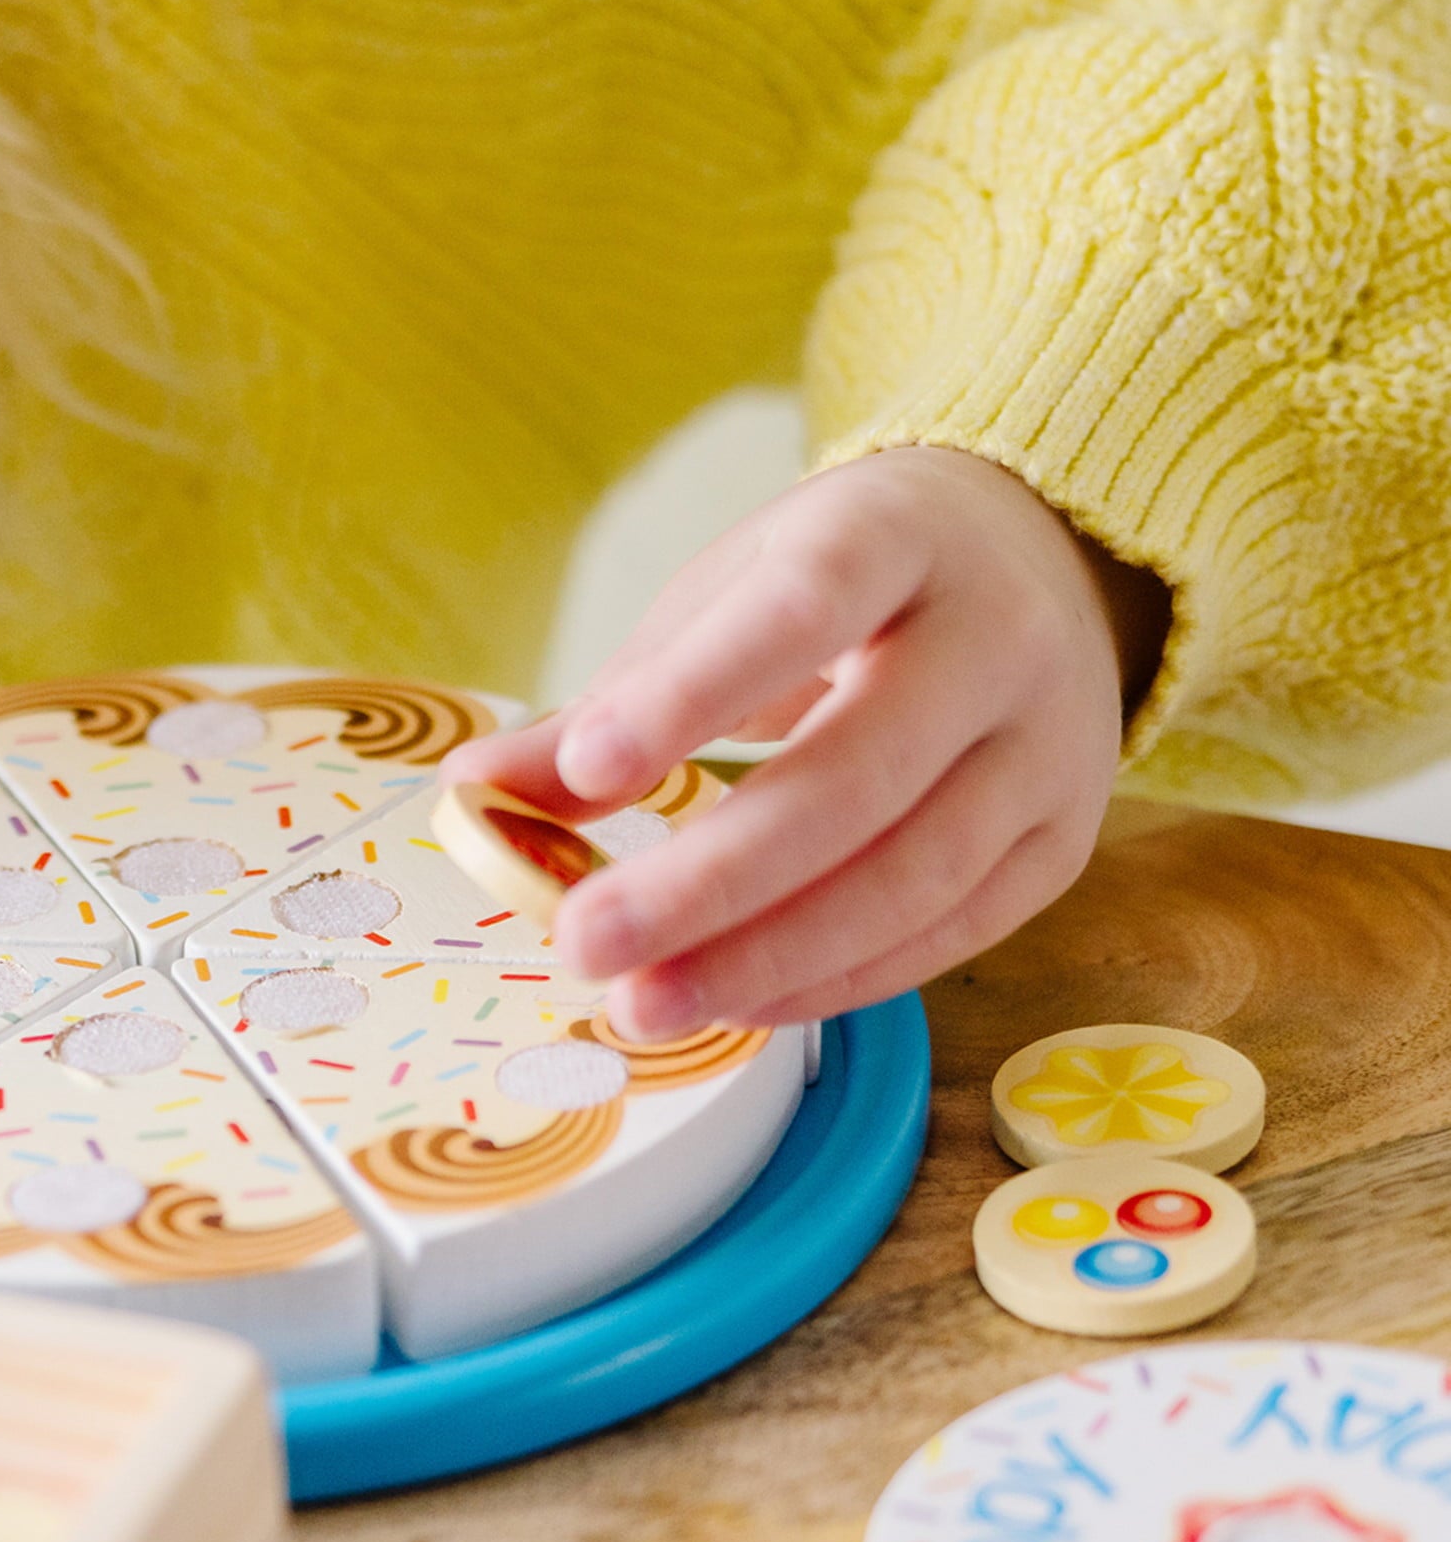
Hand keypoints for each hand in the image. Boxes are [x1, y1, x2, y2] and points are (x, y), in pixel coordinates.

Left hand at [443, 448, 1167, 1035]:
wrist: (1037, 563)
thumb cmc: (843, 583)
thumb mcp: (726, 597)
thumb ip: (614, 699)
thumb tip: (478, 791)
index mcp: (899, 538)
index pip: (804, 605)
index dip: (696, 693)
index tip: (588, 772)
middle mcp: (998, 638)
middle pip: (858, 775)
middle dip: (712, 879)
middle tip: (586, 943)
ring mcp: (1050, 746)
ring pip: (911, 874)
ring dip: (766, 956)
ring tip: (643, 1002)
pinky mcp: (1061, 841)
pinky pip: (948, 931)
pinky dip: (835, 979)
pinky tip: (736, 1003)